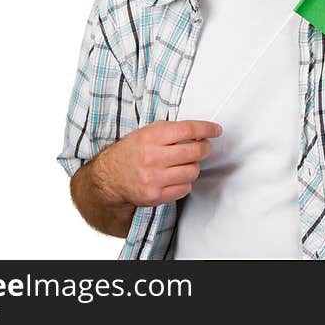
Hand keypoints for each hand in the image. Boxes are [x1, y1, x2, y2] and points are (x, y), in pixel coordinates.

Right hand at [91, 120, 222, 207]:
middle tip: (204, 147)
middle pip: (195, 151)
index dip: (207, 129)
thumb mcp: (146, 133)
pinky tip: (176, 177)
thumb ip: (171, 130)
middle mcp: (152, 157)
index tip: (216, 130)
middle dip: (205, 148)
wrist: (108, 178)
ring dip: (194, 167)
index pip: (188, 129)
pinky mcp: (155, 196)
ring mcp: (154, 178)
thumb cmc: (130, 153)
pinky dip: (185, 182)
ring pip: (193, 171)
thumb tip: (200, 131)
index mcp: (151, 137)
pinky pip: (185, 188)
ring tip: (185, 164)